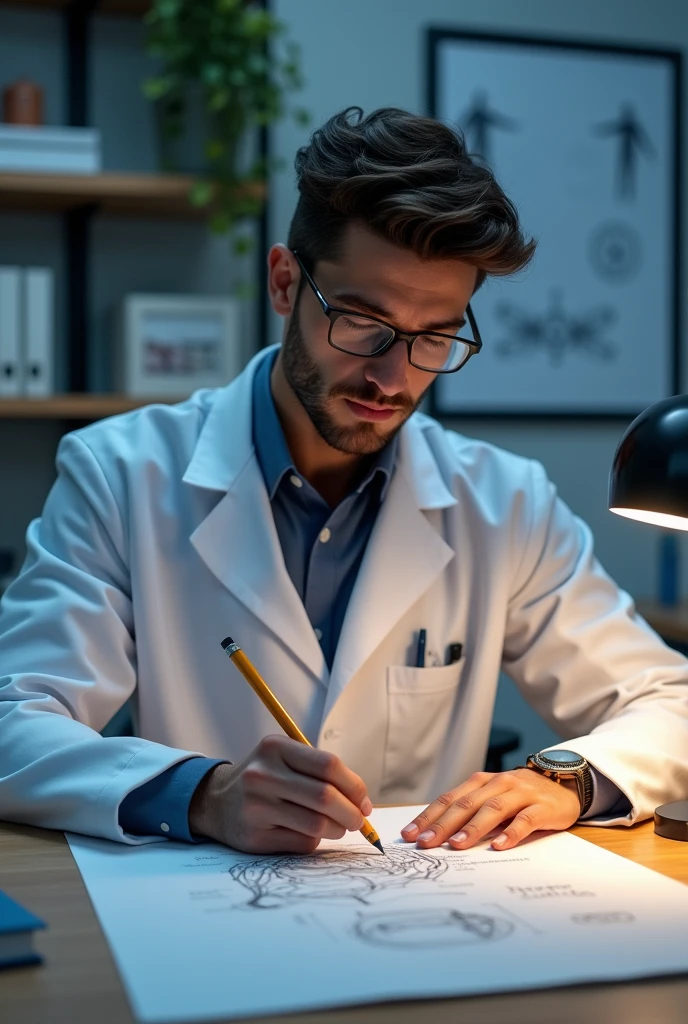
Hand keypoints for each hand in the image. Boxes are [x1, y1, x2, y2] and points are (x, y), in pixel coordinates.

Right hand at [188, 734, 372, 853]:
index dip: (354, 786)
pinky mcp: (255, 837)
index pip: (329, 765)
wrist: (215, 802)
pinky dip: (314, 841)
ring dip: (337, 830)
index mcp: (275, 748)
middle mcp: (263, 775)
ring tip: (337, 828)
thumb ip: (319, 772)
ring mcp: (257, 807)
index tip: (364, 801)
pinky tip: (308, 834)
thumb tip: (362, 801)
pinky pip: (302, 843)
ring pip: (317, 824)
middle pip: (326, 797)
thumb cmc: (263, 779)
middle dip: (351, 813)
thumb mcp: (283, 760)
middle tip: (358, 821)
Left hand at [400, 768, 580, 850]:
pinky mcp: (542, 807)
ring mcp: (520, 793)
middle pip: (466, 804)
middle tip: (425, 843)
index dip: (429, 816)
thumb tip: (437, 834)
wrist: (563, 784)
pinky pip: (525, 820)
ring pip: (493, 809)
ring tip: (457, 845)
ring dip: (473, 828)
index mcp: (480, 782)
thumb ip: (470, 811)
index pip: (449, 799)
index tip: (410, 834)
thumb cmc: (520, 796)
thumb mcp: (492, 798)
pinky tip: (499, 846)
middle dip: (443, 824)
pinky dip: (511, 832)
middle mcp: (498, 784)